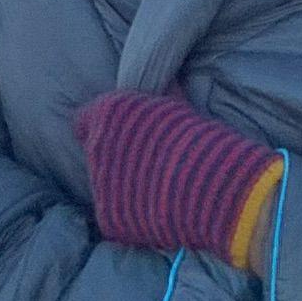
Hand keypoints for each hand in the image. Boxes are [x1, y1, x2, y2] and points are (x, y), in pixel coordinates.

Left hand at [75, 89, 282, 267]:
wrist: (216, 189)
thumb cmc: (203, 142)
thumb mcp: (182, 109)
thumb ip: (162, 98)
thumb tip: (166, 82)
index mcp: (110, 114)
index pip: (85, 119)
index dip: (103, 127)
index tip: (122, 135)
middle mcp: (96, 146)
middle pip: (97, 154)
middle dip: (117, 158)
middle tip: (149, 166)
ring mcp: (100, 186)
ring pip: (104, 185)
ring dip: (124, 187)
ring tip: (158, 192)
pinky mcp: (109, 218)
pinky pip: (115, 214)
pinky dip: (132, 214)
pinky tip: (157, 213)